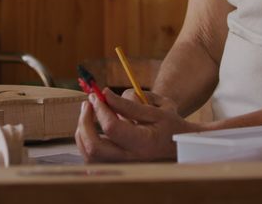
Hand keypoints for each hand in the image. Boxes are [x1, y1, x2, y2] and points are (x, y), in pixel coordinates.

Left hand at [75, 88, 198, 162]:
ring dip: (82, 131)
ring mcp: (122, 166)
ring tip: (88, 112)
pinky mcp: (116, 168)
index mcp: (144, 144)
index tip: (97, 94)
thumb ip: (129, 104)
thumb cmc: (169, 124)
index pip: (112, 128)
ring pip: (90, 155)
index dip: (101, 109)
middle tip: (88, 103)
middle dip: (85, 122)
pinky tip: (90, 127)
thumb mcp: (155, 109)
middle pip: (95, 146)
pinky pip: (92, 158)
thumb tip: (104, 94)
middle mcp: (131, 160)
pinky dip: (86, 141)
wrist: (178, 145)